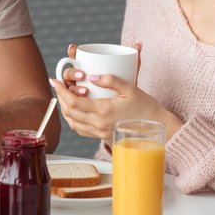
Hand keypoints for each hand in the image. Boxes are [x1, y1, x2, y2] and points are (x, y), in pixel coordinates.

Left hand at [50, 42, 179, 143]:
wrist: (159, 128)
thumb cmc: (147, 107)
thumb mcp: (131, 88)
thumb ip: (111, 80)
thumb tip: (91, 76)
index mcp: (104, 110)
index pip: (73, 102)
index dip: (61, 91)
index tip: (56, 81)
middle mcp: (100, 124)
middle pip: (69, 113)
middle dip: (60, 98)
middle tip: (58, 86)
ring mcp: (101, 133)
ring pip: (73, 124)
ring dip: (65, 110)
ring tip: (64, 97)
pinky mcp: (104, 138)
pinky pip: (82, 131)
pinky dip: (74, 120)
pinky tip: (75, 112)